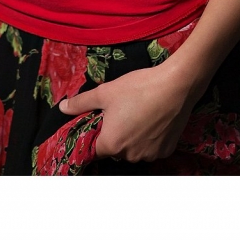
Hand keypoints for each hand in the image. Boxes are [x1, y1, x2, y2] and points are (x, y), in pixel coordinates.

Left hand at [59, 63, 196, 162]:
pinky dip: (151, 139)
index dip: (99, 134)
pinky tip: (154, 120)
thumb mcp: (105, 92)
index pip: (97, 148)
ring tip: (141, 114)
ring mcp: (150, 155)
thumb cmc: (138, 88)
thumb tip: (63, 107)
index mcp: (112, 144)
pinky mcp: (166, 150)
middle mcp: (130, 155)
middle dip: (117, 135)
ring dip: (134, 138)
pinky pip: (153, 148)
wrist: (176, 85)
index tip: (104, 121)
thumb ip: (81, 102)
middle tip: (124, 112)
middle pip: (117, 149)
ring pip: (135, 150)